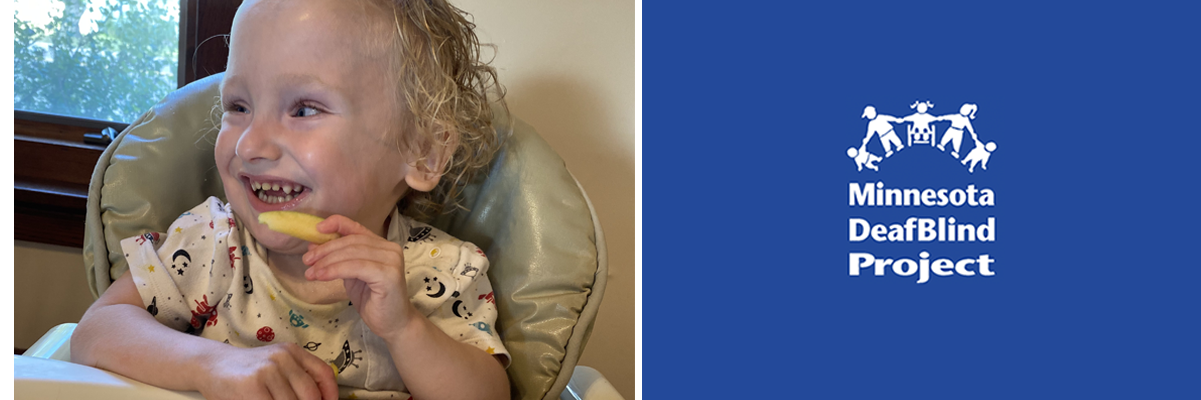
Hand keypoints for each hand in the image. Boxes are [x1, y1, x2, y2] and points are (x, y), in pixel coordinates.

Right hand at [199, 343, 337, 399]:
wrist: (211, 364)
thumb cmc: (247, 371)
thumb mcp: (276, 365)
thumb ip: (297, 378)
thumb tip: (320, 399)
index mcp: (293, 352)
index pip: (324, 373)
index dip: (330, 394)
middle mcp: (283, 358)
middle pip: (310, 395)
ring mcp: (268, 371)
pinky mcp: (252, 386)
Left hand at [303, 215, 417, 338]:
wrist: (393, 324)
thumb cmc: (373, 301)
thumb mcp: (351, 275)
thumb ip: (338, 259)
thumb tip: (313, 245)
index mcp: (382, 245)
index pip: (356, 228)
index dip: (336, 224)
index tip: (316, 229)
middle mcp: (390, 249)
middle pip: (351, 241)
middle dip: (325, 250)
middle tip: (307, 261)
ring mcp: (391, 261)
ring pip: (352, 253)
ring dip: (327, 261)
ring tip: (311, 272)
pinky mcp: (388, 274)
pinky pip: (356, 267)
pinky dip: (335, 270)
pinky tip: (322, 276)